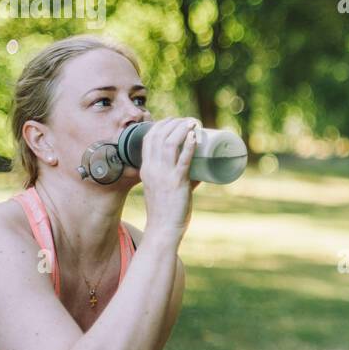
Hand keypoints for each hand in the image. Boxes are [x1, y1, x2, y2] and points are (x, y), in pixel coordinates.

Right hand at [137, 118, 199, 239]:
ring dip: (182, 129)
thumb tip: (201, 172)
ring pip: (170, 144)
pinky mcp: (177, 183)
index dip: (161, 125)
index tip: (174, 120)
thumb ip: (183, 179)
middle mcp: (152, 169)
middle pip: (159, 136)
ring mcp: (164, 175)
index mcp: (146, 168)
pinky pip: (183, 160)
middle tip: (188, 120)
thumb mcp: (165, 189)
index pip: (148, 139)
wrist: (163, 229)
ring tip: (193, 123)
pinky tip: (194, 137)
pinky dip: (189, 146)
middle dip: (173, 123)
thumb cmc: (166, 211)